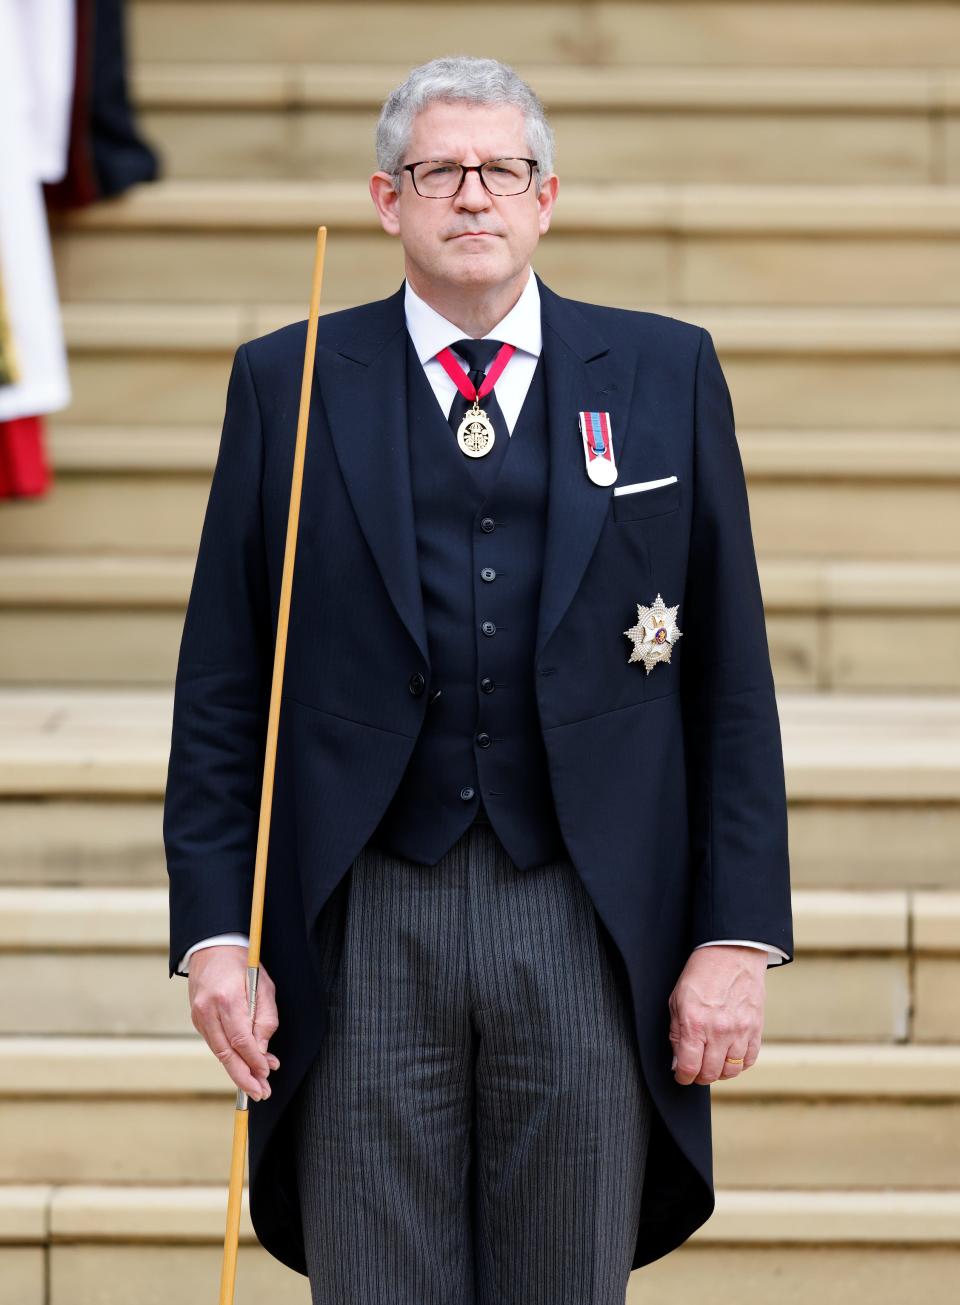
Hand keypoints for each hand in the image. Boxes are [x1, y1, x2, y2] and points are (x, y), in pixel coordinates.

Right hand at [188, 946, 279, 1099]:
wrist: (212, 947)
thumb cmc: (243, 964)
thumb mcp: (264, 985)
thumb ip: (265, 1018)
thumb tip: (263, 1051)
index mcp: (227, 998)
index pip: (241, 1039)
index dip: (254, 1061)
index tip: (267, 1074)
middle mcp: (208, 1010)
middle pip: (226, 1053)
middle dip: (244, 1077)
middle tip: (260, 1093)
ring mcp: (199, 1015)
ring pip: (219, 1051)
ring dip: (238, 1071)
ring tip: (256, 1085)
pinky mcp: (196, 1019)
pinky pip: (215, 1042)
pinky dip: (230, 1056)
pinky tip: (244, 1064)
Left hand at [667, 945, 766, 1084]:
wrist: (732, 953)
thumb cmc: (702, 972)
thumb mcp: (677, 1000)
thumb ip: (676, 1033)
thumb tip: (677, 1061)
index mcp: (695, 1023)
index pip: (689, 1067)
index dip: (682, 1077)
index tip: (681, 1075)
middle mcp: (719, 1031)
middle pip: (710, 1074)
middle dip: (699, 1076)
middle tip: (695, 1069)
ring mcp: (740, 1032)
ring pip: (731, 1071)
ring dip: (719, 1071)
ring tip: (712, 1062)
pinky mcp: (756, 1029)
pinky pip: (749, 1060)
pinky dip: (738, 1064)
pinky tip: (730, 1055)